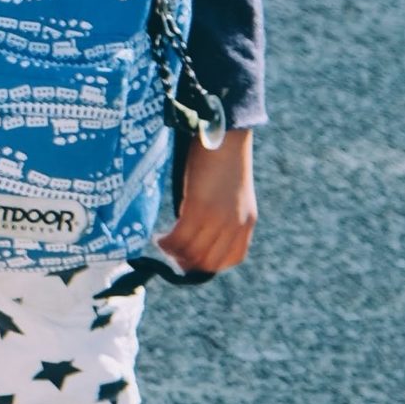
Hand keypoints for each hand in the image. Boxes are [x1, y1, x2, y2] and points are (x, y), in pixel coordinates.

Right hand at [159, 128, 255, 274]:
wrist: (225, 138)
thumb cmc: (223, 162)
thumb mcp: (228, 197)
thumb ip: (219, 218)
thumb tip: (193, 235)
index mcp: (246, 224)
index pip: (230, 259)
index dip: (208, 265)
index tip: (189, 259)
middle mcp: (235, 226)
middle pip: (208, 261)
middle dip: (187, 263)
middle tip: (170, 254)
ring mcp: (219, 219)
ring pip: (192, 252)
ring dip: (173, 253)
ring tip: (162, 243)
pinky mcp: (200, 209)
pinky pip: (180, 237)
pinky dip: (167, 242)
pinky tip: (159, 237)